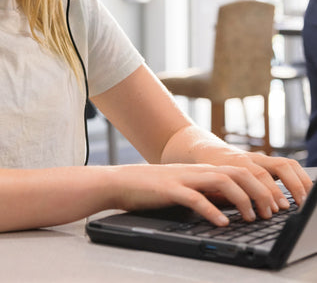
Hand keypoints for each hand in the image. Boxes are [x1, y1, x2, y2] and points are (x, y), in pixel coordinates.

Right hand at [112, 160, 310, 226]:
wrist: (121, 181)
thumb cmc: (151, 187)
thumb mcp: (184, 187)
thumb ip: (205, 191)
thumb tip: (230, 205)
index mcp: (201, 170)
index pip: (240, 170)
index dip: (260, 186)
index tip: (271, 205)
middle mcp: (196, 170)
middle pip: (237, 172)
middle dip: (258, 191)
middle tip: (268, 212)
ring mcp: (183, 178)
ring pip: (221, 181)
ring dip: (242, 200)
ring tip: (251, 218)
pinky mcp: (169, 189)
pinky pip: (195, 198)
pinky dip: (212, 210)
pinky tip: (221, 222)